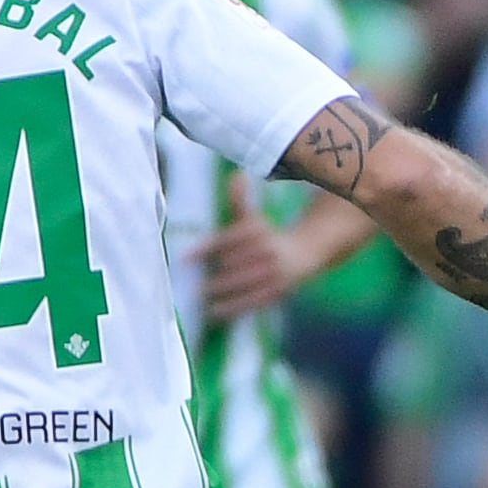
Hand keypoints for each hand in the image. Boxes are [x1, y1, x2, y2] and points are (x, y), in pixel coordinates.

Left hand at [188, 187, 297, 320]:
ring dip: (218, 293)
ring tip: (198, 299)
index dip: (203, 251)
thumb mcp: (254, 218)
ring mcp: (272, 273)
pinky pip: (251, 301)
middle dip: (211, 275)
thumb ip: (240, 200)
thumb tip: (237, 174)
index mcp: (257, 231)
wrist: (304, 254)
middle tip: (189, 284)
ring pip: (240, 284)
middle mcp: (266, 251)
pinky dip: (232, 308)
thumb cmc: (267, 236)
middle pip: (231, 265)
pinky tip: (214, 313)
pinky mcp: (276, 291)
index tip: (183, 260)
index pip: (225, 241)